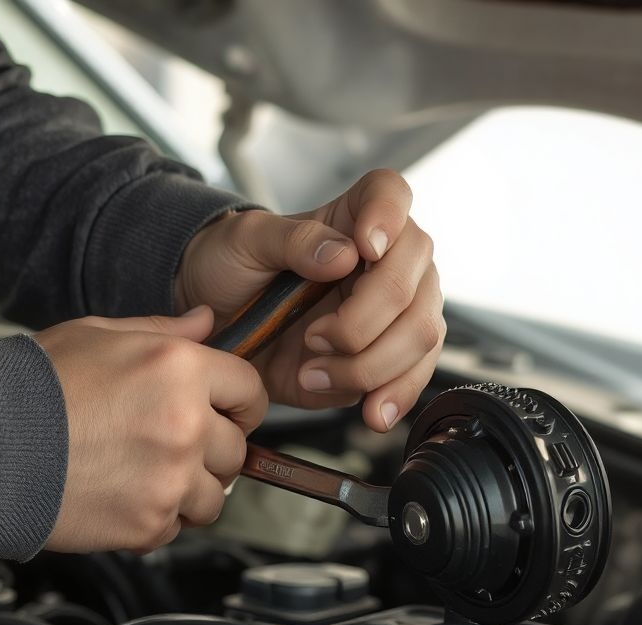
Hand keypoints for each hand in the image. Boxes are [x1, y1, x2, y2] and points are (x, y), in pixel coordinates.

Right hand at [34, 306, 266, 552]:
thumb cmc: (29, 388)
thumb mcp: (98, 335)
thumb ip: (163, 331)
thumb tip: (205, 322)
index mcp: (179, 369)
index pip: (251, 390)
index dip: (241, 403)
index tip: (229, 414)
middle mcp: (186, 423)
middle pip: (236, 449)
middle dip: (210, 450)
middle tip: (167, 446)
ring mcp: (171, 477)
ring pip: (214, 497)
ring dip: (187, 490)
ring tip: (141, 474)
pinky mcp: (150, 522)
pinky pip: (176, 527)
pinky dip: (155, 519)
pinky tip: (120, 496)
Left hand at [175, 169, 443, 431]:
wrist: (221, 331)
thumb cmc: (232, 270)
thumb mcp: (244, 244)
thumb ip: (290, 241)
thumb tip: (343, 255)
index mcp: (354, 217)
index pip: (390, 194)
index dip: (388, 217)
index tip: (366, 248)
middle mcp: (389, 261)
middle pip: (413, 283)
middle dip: (363, 322)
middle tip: (312, 338)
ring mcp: (397, 313)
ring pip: (420, 336)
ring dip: (369, 365)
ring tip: (314, 374)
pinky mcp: (391, 360)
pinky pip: (414, 378)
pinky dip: (393, 397)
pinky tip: (370, 411)